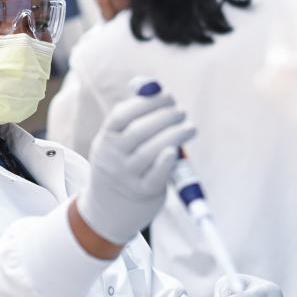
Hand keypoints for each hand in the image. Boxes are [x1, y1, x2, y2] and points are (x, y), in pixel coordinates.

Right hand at [76, 90, 195, 243]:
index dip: (147, 102)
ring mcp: (126, 176)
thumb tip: (153, 86)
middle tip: (182, 112)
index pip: (123, 115)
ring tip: (190, 127)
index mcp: (106, 139)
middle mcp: (113, 157)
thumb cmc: (122, 165)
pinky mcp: (143, 192)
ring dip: (174, 135)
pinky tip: (176, 150)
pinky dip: (166, 161)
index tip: (167, 96)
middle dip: (165, 117)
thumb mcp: (117, 143)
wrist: (108, 210)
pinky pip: (156, 175)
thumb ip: (134, 116)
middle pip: (139, 131)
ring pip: (150, 151)